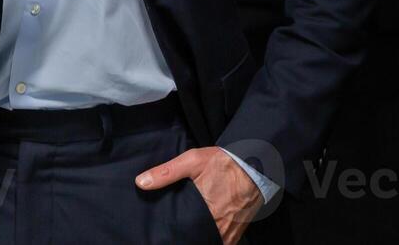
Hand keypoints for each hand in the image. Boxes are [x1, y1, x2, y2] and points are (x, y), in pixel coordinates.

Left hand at [135, 147, 260, 244]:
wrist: (256, 163)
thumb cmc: (224, 162)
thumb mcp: (192, 161)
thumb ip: (166, 172)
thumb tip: (141, 182)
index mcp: (206, 210)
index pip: (184, 231)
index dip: (175, 234)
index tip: (165, 234)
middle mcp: (219, 224)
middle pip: (197, 239)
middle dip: (187, 237)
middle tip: (176, 232)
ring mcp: (230, 230)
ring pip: (211, 242)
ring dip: (200, 239)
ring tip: (188, 233)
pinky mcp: (239, 231)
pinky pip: (224, 242)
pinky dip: (215, 240)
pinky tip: (205, 233)